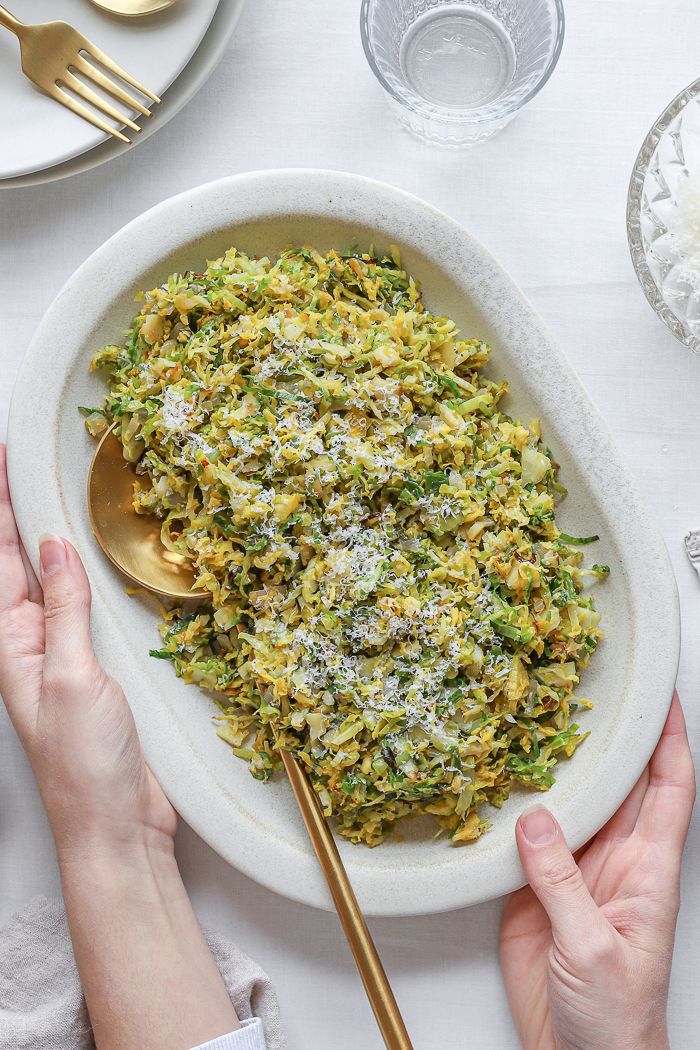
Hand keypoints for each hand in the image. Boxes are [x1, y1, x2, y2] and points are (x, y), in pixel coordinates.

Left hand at [0, 444, 239, 1048]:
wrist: (116, 824)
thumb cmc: (84, 761)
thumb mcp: (70, 677)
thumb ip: (63, 610)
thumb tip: (54, 544)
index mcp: (9, 644)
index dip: (0, 507)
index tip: (5, 456)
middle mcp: (28, 643)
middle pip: (17, 563)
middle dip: (14, 511)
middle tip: (22, 458)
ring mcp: (60, 655)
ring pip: (52, 583)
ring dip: (49, 539)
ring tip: (53, 492)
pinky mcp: (94, 667)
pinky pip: (84, 609)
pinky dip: (87, 576)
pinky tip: (95, 560)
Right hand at [500, 693, 693, 1049]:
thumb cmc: (618, 1015)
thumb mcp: (596, 947)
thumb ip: (563, 882)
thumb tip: (535, 821)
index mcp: (647, 868)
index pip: (669, 788)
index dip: (669, 739)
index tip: (661, 696)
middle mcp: (612, 859)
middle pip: (616, 784)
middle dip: (607, 736)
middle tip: (587, 689)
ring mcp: (572, 872)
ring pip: (565, 804)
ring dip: (552, 768)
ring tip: (533, 722)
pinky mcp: (533, 890)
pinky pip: (520, 839)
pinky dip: (507, 810)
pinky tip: (494, 785)